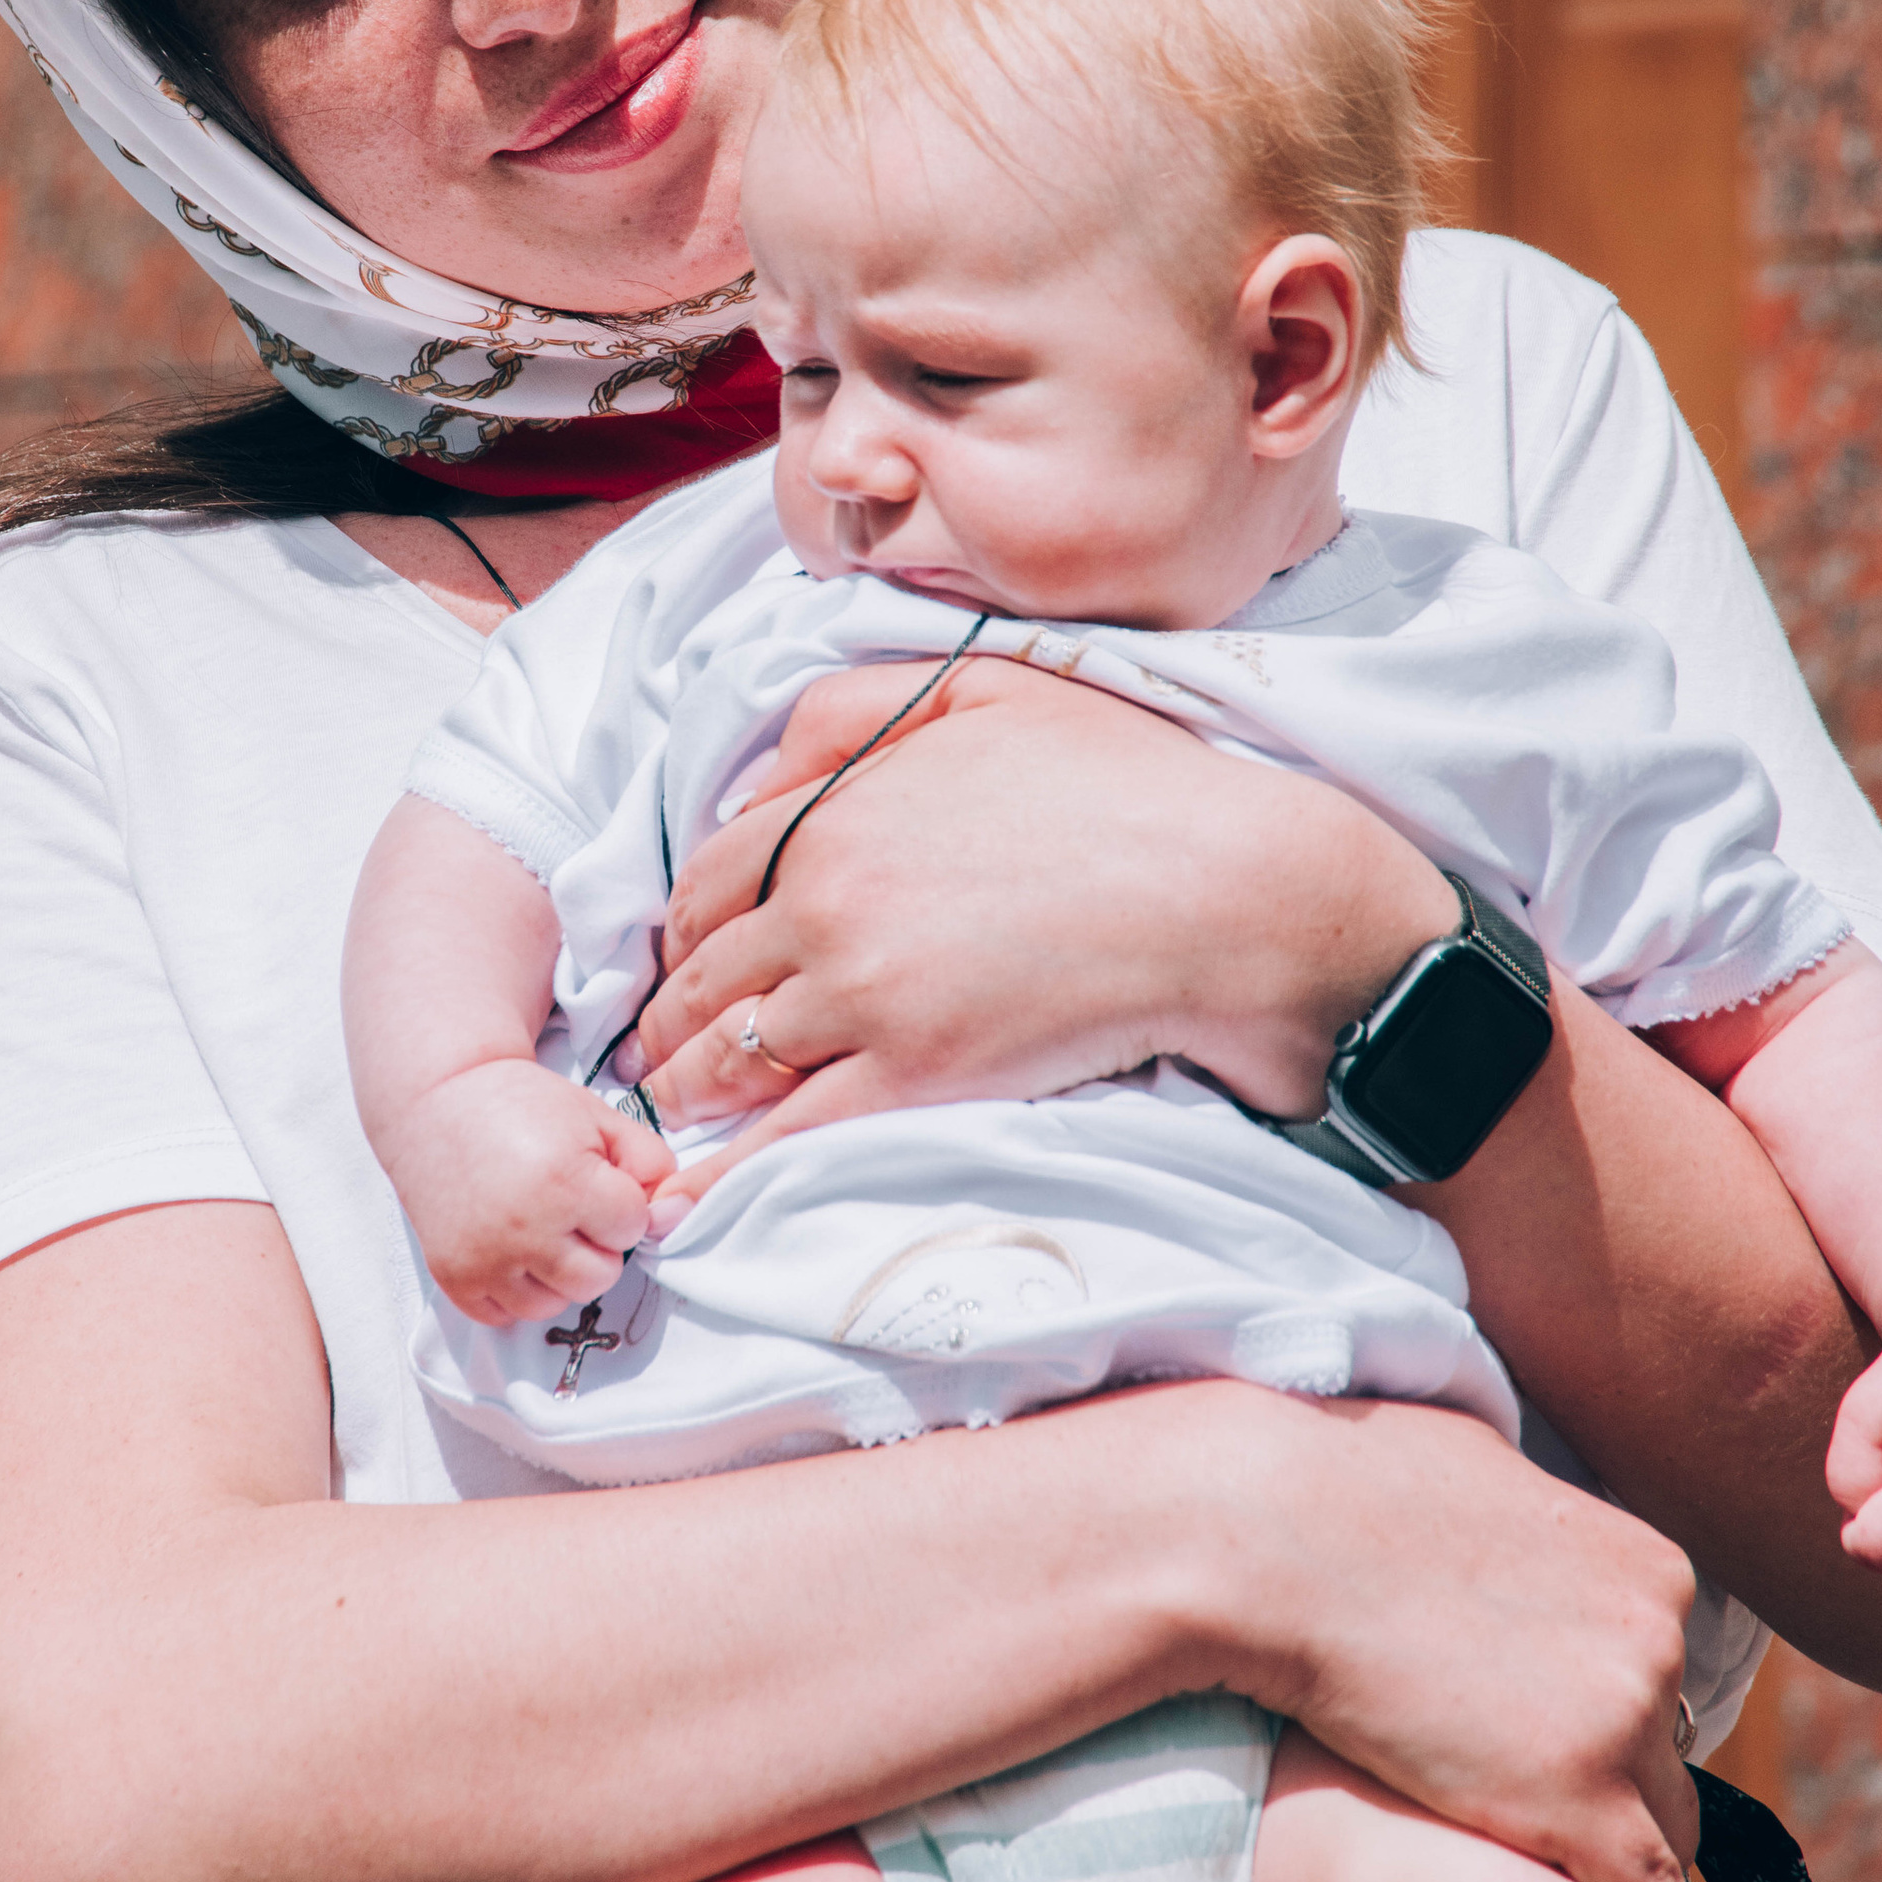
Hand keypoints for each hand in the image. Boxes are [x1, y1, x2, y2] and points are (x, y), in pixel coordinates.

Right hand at [393, 1062, 677, 1326]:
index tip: (596, 1180)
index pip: (633, 1227)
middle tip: (570, 1207)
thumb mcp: (597, 1116)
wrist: (438, 1103)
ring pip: (556, 1303)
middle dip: (597, 1244)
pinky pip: (506, 1316)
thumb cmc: (524, 1106)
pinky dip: (515, 1290)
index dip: (621, 1203)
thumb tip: (676, 1215)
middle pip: (601, 1276)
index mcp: (564, 1181)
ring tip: (539, 1226)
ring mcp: (485, 1259)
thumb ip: (650, 1163)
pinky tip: (510, 1247)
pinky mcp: (454, 1278)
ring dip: (558, 1272)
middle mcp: (524, 1228)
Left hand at [634, 656, 1454, 1157]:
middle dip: (668, 1016)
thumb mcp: (984, 687)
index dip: (682, 928)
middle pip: (704, 973)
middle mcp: (826, 901)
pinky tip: (695, 1194)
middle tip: (657, 1049)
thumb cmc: (1124, 783)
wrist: (1224, 891)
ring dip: (687, 1086)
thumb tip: (760, 768)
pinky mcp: (915, 1073)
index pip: (709, 878)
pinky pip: (789, 1129)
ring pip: (731, 1053)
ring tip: (671, 1112)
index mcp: (835, 810)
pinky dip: (728, 1165)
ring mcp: (865, 994)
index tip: (682, 958)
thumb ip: (855, 709)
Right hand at [1238, 1394, 1713, 1881]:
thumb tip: (1503, 1504)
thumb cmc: (1333, 1491)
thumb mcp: (1471, 1466)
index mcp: (1643, 1565)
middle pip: (1668, 1755)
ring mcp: (1624, 1719)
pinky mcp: (1575, 1799)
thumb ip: (1521, 1510)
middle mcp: (1657, 1639)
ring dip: (1621, 1863)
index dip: (1610, 1720)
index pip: (1659, 1674)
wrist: (1265, 1532)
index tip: (1571, 1756)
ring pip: (1663, 1830)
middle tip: (1552, 1829)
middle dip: (1621, 1794)